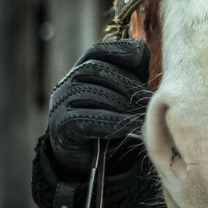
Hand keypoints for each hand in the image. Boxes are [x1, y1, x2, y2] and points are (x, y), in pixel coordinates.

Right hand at [48, 38, 151, 176]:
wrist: (87, 159)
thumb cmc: (111, 121)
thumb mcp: (124, 94)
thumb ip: (132, 73)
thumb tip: (143, 47)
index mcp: (83, 70)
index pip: (98, 51)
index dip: (120, 51)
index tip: (141, 56)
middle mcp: (68, 82)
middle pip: (96, 69)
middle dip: (126, 82)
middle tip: (148, 97)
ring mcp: (60, 103)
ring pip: (90, 92)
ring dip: (121, 102)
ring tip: (141, 113)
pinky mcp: (60, 125)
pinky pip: (83, 118)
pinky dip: (110, 120)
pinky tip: (128, 126)